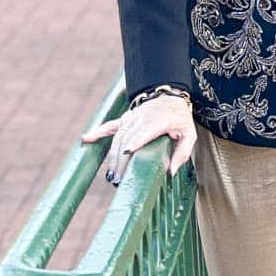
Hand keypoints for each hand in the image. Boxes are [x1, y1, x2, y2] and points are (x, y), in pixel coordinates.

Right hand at [81, 95, 195, 186]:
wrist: (168, 96)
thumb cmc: (179, 118)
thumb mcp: (189, 134)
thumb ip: (183, 152)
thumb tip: (171, 172)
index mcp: (159, 121)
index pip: (145, 131)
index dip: (135, 141)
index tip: (126, 153)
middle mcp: (141, 118)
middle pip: (127, 139)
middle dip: (120, 159)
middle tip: (117, 179)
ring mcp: (130, 118)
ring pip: (117, 137)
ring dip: (112, 157)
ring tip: (110, 176)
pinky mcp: (124, 120)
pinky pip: (109, 126)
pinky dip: (97, 133)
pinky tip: (85, 140)